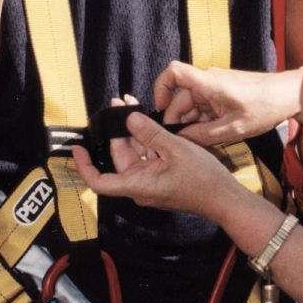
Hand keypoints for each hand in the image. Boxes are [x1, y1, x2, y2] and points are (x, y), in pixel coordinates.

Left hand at [72, 111, 233, 218]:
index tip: (77, 149)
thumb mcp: (176, 150)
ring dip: (133, 132)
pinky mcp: (162, 178)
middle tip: (119, 104)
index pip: (100, 182)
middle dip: (117, 131)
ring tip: (131, 105)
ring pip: (135, 154)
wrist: (225, 198)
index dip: (84, 166)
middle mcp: (141, 186)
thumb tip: (128, 118)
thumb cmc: (203, 180)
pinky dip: (146, 140)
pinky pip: (148, 157)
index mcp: (138, 186)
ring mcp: (151, 182)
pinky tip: (147, 121)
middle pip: (119, 158)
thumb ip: (151, 133)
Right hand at [153, 62, 302, 145]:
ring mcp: (214, 86)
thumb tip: (182, 139)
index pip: (174, 72)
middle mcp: (208, 80)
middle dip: (178, 119)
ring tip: (202, 141)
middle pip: (180, 97)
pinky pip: (203, 106)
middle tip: (183, 140)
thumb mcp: (234, 128)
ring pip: (191, 104)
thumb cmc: (266, 107)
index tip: (160, 107)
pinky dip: (202, 120)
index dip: (160, 88)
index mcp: (209, 83)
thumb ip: (204, 135)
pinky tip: (210, 134)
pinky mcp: (220, 92)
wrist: (287, 95)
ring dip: (192, 122)